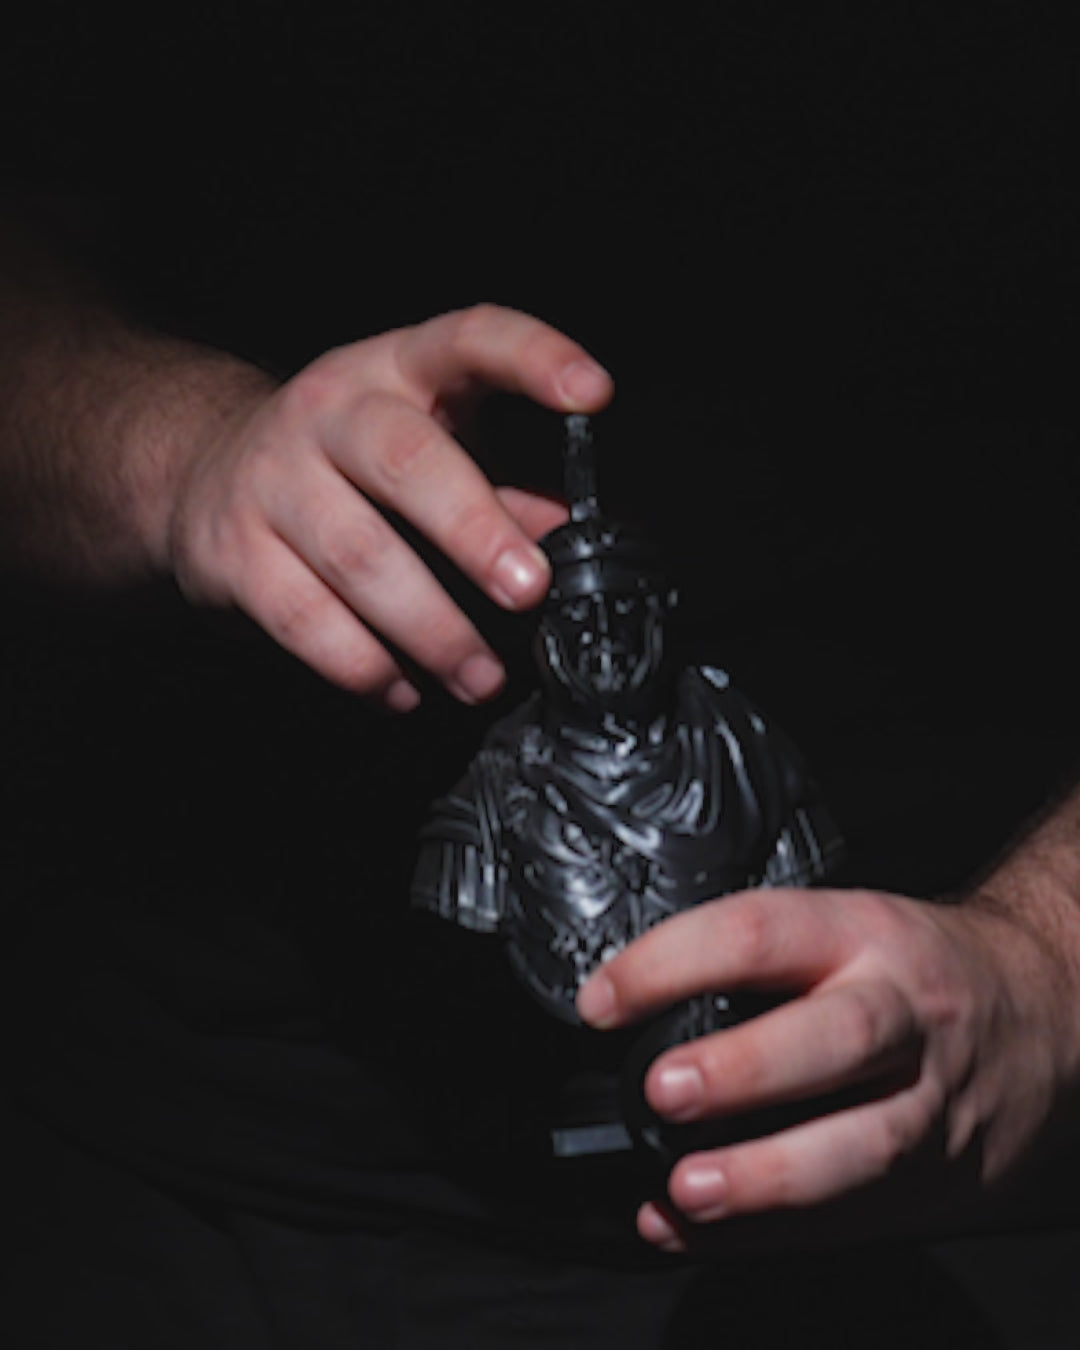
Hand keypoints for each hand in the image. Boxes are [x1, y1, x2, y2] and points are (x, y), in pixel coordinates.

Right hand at [165, 305, 611, 707]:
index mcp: (396, 370)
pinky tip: (402, 689)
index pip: (468, 338)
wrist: (201, 471)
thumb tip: (565, 534)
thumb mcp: (425, 446)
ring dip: (430, 630)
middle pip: (405, 460)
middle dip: (474, 530)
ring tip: (479, 677)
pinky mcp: (233, 552)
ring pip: (357, 556)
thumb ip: (499, 486)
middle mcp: (330, 410)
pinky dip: (363, 665)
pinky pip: (305, 619)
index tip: (593, 391)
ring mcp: (272, 478)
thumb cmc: (342, 462)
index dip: (532, 356)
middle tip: (528, 590)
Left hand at [577, 885, 1079, 1249]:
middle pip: (835, 1040)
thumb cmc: (916, 969)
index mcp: (863, 936)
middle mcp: (903, 1016)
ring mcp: (929, 1104)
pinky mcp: (937, 1180)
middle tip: (665, 1090)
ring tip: (688, 1189)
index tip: (604, 999)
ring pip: (862, 1146)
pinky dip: (768, 1236)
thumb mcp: (847, 926)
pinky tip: (697, 1234)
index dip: (675, 962)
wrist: (1041, 1011)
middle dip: (745, 1070)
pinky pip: (852, 1218)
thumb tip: (629, 1003)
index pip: (761, 932)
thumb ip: (761, 961)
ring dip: (767, 1174)